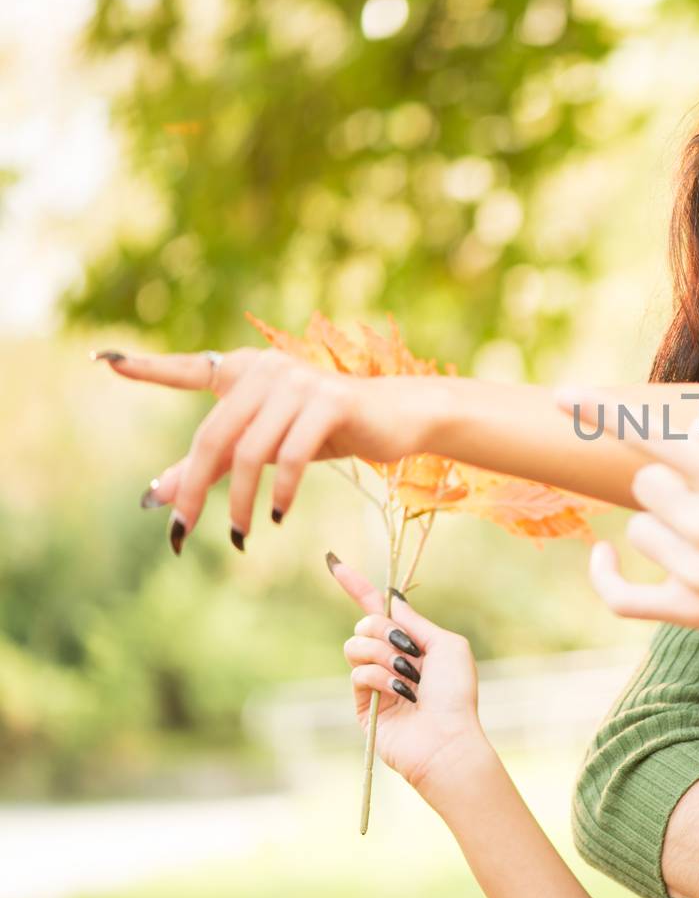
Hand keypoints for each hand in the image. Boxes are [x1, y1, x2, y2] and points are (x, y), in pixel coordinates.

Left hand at [98, 348, 423, 548]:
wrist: (394, 419)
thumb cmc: (325, 430)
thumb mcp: (263, 446)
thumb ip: (211, 465)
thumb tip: (155, 495)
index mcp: (246, 371)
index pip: (190, 369)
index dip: (148, 368)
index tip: (104, 361)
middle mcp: (267, 369)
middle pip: (214, 436)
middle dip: (192, 490)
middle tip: (182, 532)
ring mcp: (299, 382)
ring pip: (250, 453)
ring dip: (240, 502)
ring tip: (240, 535)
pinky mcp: (330, 401)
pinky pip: (291, 455)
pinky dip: (280, 491)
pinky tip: (277, 515)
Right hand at [328, 552, 487, 794]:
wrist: (446, 737)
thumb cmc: (455, 693)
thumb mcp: (447, 645)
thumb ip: (416, 622)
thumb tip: (392, 600)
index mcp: (412, 642)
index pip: (379, 609)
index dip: (357, 586)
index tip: (334, 563)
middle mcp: (391, 658)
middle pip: (365, 622)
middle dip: (384, 630)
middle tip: (407, 650)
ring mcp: (374, 680)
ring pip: (355, 644)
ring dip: (383, 654)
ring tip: (406, 677)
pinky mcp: (361, 703)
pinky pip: (357, 671)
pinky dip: (379, 677)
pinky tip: (399, 694)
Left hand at [575, 410, 698, 651]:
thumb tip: (681, 435)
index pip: (651, 435)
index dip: (601, 412)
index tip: (561, 395)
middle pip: (647, 484)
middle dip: (672, 483)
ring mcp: (696, 570)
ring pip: (639, 529)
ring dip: (663, 525)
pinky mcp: (691, 610)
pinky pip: (620, 595)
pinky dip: (605, 573)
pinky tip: (606, 554)